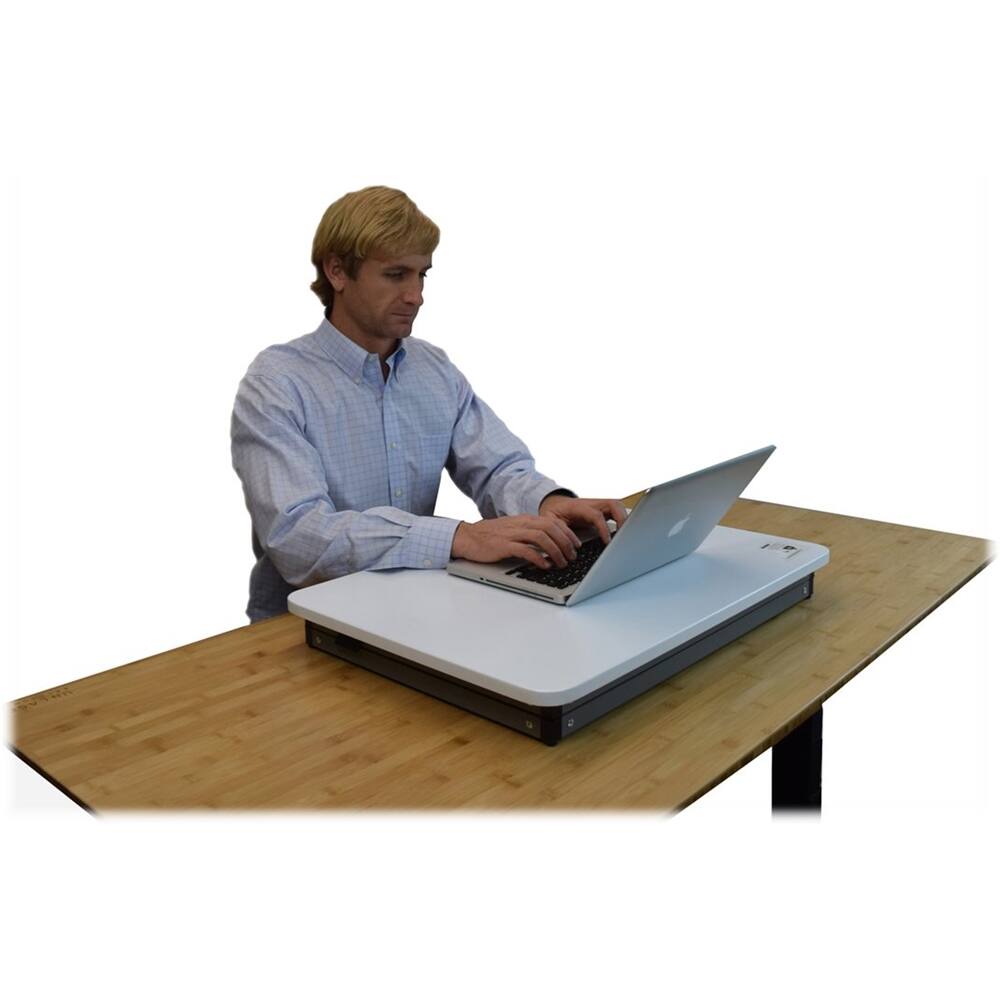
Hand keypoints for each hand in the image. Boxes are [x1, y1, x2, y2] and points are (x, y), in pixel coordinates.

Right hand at [451, 514, 582, 569]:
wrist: (466, 537)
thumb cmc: (490, 536)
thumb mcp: (513, 530)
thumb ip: (530, 534)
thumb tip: (549, 543)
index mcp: (525, 520)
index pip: (553, 522)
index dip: (568, 533)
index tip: (576, 545)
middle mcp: (521, 524)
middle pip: (551, 528)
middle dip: (566, 542)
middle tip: (573, 556)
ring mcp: (512, 534)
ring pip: (541, 538)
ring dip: (556, 551)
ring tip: (562, 563)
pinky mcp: (503, 546)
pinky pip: (525, 550)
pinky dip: (538, 558)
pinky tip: (545, 566)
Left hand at [537, 494, 628, 544]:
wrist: (555, 504)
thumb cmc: (554, 513)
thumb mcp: (551, 521)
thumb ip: (560, 531)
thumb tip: (570, 544)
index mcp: (578, 507)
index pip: (596, 515)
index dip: (603, 528)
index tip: (607, 542)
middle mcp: (591, 503)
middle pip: (613, 504)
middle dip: (622, 519)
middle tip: (623, 536)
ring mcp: (599, 505)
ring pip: (618, 506)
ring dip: (625, 518)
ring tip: (626, 535)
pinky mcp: (603, 510)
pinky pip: (617, 511)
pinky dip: (623, 520)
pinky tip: (623, 533)